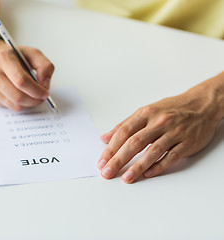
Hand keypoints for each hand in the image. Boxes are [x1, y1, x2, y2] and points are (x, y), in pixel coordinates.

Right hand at [0, 40, 54, 110]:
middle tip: (42, 98)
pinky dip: (20, 105)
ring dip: (28, 104)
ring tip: (34, 97)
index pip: (21, 81)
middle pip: (18, 96)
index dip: (36, 90)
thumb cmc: (13, 56)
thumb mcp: (32, 53)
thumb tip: (45, 84)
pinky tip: (23, 97)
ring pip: (14, 104)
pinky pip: (9, 107)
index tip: (45, 93)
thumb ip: (45, 65)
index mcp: (4, 58)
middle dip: (34, 100)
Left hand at [97, 77, 223, 183]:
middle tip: (108, 172)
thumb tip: (105, 138)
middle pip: (135, 142)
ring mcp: (174, 132)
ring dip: (138, 166)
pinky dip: (159, 166)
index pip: (124, 132)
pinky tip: (147, 174)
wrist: (202, 104)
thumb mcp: (146, 112)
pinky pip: (171, 156)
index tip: (102, 161)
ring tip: (126, 178)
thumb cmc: (171, 109)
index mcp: (146, 114)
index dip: (111, 148)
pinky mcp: (187, 143)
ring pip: (153, 151)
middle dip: (119, 159)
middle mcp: (159, 122)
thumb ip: (125, 125)